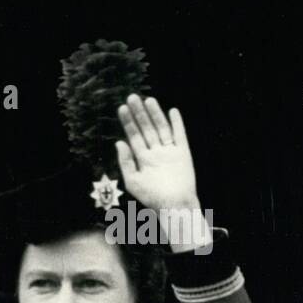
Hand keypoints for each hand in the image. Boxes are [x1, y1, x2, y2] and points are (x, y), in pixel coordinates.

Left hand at [114, 95, 200, 214]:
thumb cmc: (151, 197)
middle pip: (146, 129)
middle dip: (139, 114)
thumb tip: (119, 142)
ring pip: (161, 128)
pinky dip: (177, 123)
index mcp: (142, 158)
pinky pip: (180, 135)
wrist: (174, 205)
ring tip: (148, 99)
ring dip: (155, 114)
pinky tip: (172, 111)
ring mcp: (169, 151)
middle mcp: (155, 152)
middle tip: (132, 97)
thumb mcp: (132, 181)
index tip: (122, 109)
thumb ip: (126, 162)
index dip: (128, 122)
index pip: (134, 136)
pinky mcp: (183, 153)